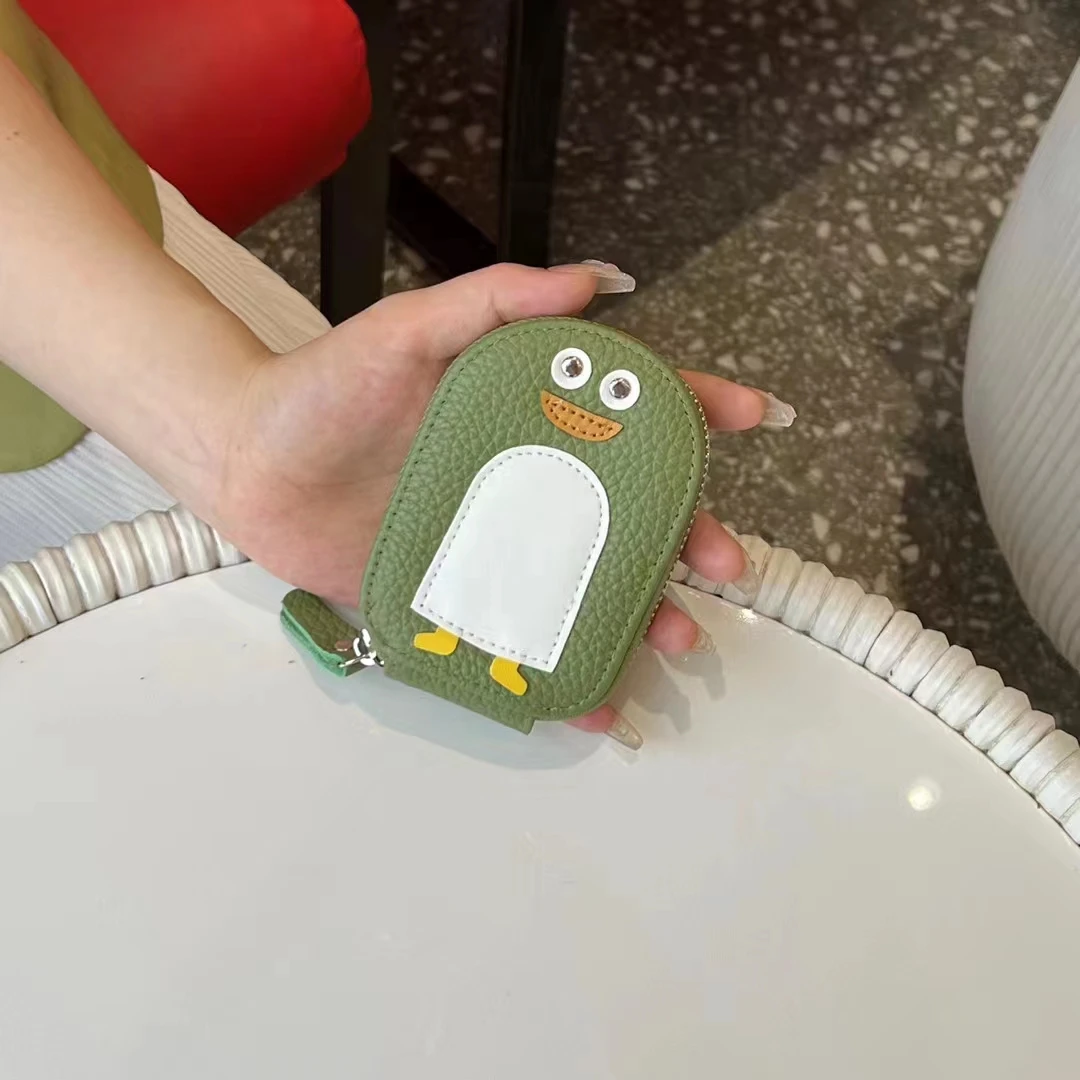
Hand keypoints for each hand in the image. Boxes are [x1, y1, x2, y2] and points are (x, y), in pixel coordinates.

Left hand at [210, 264, 788, 745]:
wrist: (247, 464)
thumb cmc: (324, 389)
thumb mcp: (407, 331)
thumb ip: (492, 303)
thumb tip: (593, 281)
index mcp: (526, 413)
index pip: (627, 408)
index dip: (694, 409)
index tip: (750, 417)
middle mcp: (524, 481)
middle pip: (629, 511)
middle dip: (690, 536)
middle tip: (724, 565)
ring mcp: (496, 545)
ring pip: (589, 582)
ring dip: (644, 613)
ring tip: (675, 638)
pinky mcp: (455, 598)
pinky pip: (520, 638)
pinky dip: (559, 675)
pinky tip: (591, 703)